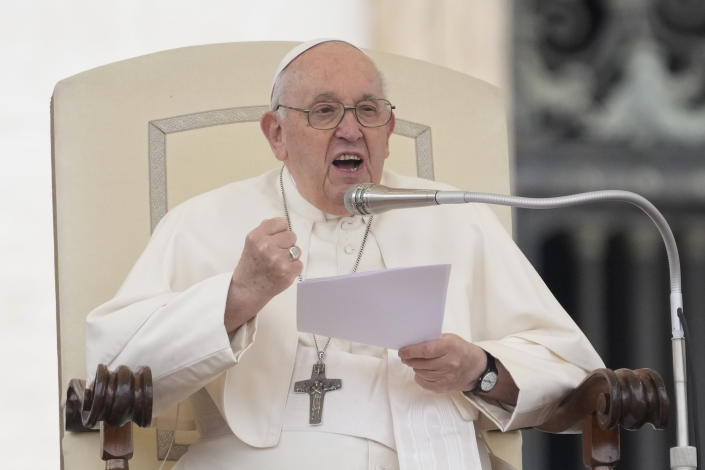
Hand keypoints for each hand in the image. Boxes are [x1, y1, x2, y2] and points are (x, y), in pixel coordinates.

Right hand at [224, 218, 302, 332]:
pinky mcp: (287, 272)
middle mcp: (267, 247)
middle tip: (276, 253)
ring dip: (290, 256)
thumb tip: (282, 223)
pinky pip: (299, 264)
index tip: (276, 237)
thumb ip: (266, 231)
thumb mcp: (251, 244)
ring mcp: (278, 260)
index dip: (280, 231)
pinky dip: (293, 268)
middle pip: (292, 235)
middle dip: (286, 244)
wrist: (247, 290)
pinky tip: (281, 271)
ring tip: (277, 263)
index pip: (281, 222)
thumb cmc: (250, 267)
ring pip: (297, 250)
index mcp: (256, 237)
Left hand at [398, 333, 486, 392]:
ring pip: (421, 373)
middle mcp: (449, 363)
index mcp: (450, 347)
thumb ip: (432, 340)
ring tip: (416, 362)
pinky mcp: (445, 387)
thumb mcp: (449, 339)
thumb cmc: (460, 350)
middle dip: (409, 360)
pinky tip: (421, 372)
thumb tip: (412, 343)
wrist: (476, 368)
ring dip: (415, 367)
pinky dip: (420, 377)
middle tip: (405, 357)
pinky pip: (425, 383)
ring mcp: (447, 377)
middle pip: (421, 363)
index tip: (402, 351)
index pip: (425, 350)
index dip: (410, 351)